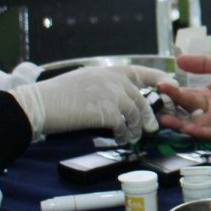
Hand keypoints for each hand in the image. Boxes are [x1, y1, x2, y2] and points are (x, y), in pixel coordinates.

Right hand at [13, 65, 171, 141]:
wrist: (40, 105)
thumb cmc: (58, 96)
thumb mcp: (85, 81)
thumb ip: (106, 86)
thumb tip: (124, 99)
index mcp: (108, 71)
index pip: (142, 72)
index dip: (159, 80)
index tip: (169, 88)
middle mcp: (112, 80)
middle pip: (142, 98)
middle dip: (151, 114)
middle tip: (154, 127)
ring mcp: (109, 95)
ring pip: (136, 113)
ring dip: (137, 128)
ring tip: (133, 136)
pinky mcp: (105, 112)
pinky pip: (124, 126)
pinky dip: (125, 135)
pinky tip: (122, 139)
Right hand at [157, 53, 210, 139]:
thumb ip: (202, 63)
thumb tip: (178, 60)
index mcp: (206, 94)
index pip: (184, 95)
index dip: (171, 92)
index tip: (160, 86)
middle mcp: (210, 109)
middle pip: (185, 113)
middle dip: (170, 112)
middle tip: (156, 108)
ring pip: (195, 126)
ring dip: (180, 124)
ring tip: (166, 120)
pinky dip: (200, 131)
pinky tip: (189, 128)